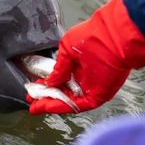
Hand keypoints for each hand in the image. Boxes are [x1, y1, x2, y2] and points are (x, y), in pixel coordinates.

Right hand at [28, 0, 144, 114]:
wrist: (113, 38)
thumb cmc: (92, 37)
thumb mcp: (67, 49)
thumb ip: (58, 68)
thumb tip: (49, 81)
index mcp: (80, 64)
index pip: (61, 79)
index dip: (47, 85)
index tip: (33, 89)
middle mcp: (86, 78)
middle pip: (64, 92)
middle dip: (46, 97)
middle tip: (31, 101)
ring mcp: (92, 88)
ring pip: (68, 101)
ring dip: (51, 104)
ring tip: (35, 107)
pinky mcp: (98, 96)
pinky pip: (77, 105)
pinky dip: (61, 106)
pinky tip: (46, 106)